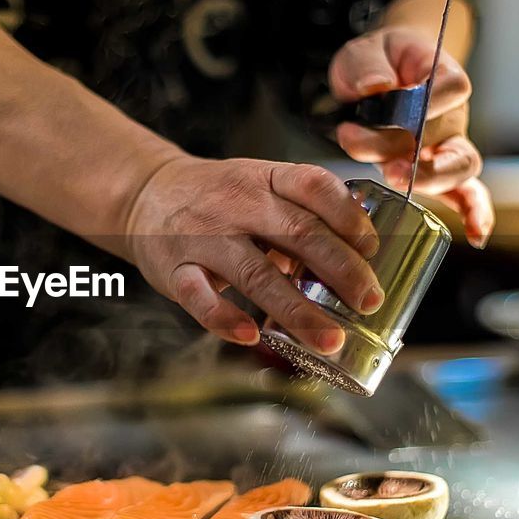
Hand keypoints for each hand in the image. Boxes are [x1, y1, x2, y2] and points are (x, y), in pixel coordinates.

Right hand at [126, 156, 382, 352]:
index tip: (372, 248)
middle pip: (298, 233)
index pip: (314, 185)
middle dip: (341, 270)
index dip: (348, 216)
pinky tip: (251, 335)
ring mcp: (204, 237)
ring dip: (297, 311)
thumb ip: (303, 212)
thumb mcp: (260, 184)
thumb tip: (361, 252)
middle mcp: (237, 204)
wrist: (146, 193)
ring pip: (256, 273)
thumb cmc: (218, 196)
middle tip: (369, 302)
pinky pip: (199, 296)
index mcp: (264, 179)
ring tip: (330, 340)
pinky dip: (224, 318)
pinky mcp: (174, 268)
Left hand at [329, 25, 493, 246]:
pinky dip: (473, 213)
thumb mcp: (363, 52)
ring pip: (459, 168)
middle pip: (448, 136)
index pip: (452, 86)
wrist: (380, 72)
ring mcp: (447, 145)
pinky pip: (464, 193)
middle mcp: (450, 113)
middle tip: (391, 166)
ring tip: (396, 181)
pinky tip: (476, 236)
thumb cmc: (376, 61)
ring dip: (433, 182)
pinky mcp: (437, 169)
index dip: (434, 100)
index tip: (405, 104)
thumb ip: (366, 65)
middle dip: (420, 156)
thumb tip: (375, 87)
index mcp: (439, 74)